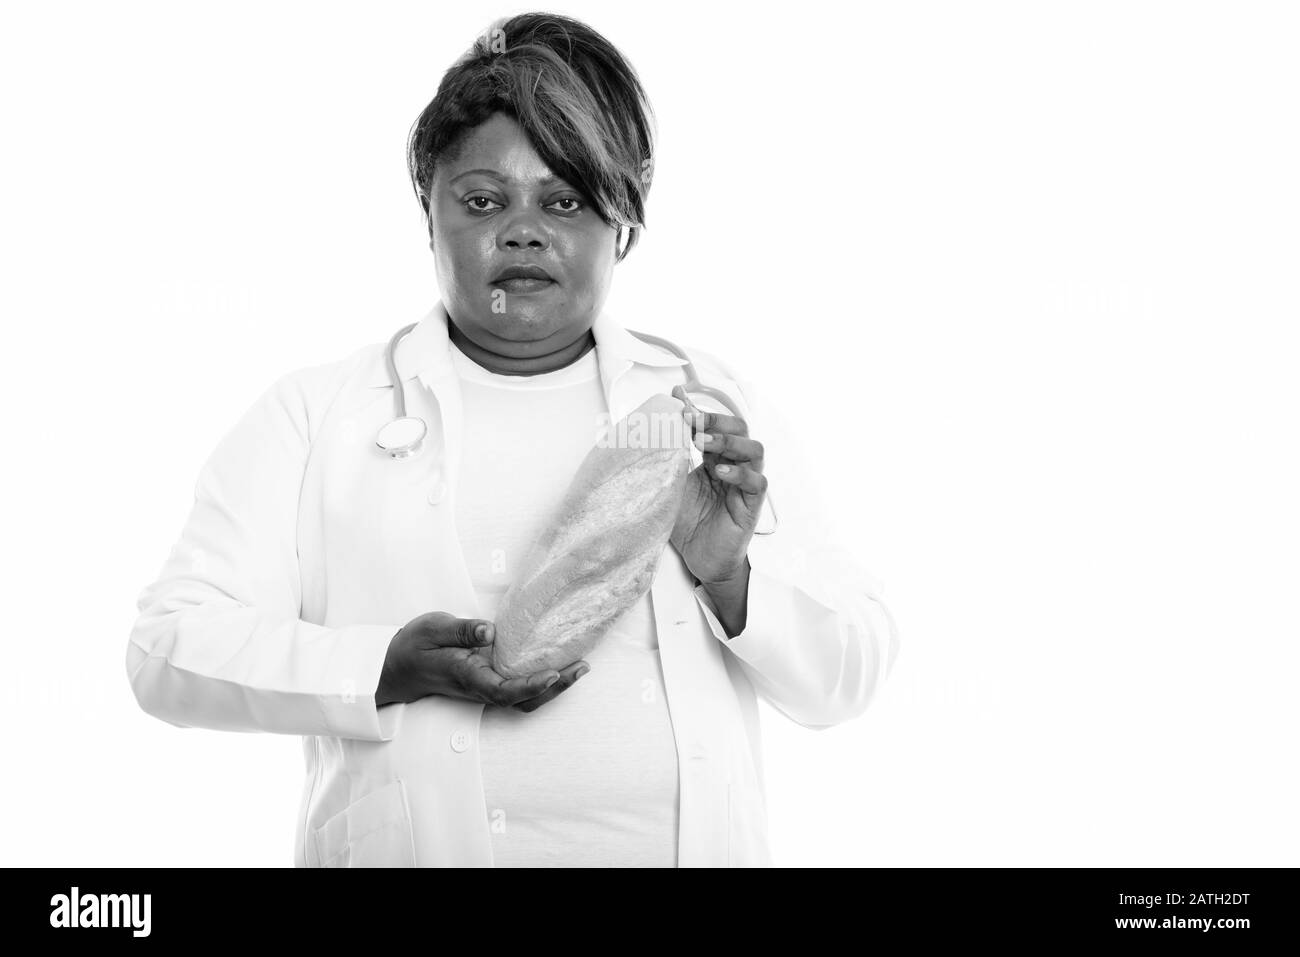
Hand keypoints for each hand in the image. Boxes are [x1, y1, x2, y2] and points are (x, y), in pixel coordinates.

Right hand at [376, 612, 587, 713]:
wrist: (396, 669)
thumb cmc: (413, 647)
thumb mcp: (432, 629)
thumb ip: (462, 631)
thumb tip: (491, 631)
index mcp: (466, 676)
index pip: (504, 690)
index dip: (531, 685)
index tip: (553, 673)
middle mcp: (479, 689)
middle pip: (523, 700)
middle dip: (555, 688)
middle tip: (582, 667)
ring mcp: (484, 690)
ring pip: (524, 699)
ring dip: (553, 687)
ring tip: (579, 667)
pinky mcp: (488, 684)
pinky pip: (519, 690)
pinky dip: (542, 682)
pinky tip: (558, 666)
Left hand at [669, 386, 767, 585]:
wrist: (700, 561)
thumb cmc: (688, 524)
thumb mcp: (671, 487)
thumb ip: (666, 462)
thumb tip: (647, 435)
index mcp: (714, 458)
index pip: (715, 425)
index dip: (699, 410)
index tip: (678, 396)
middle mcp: (734, 465)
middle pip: (740, 428)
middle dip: (716, 420)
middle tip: (692, 420)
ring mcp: (746, 484)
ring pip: (754, 449)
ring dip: (728, 442)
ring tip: (702, 443)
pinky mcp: (752, 505)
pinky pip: (757, 482)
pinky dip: (740, 473)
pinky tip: (720, 472)